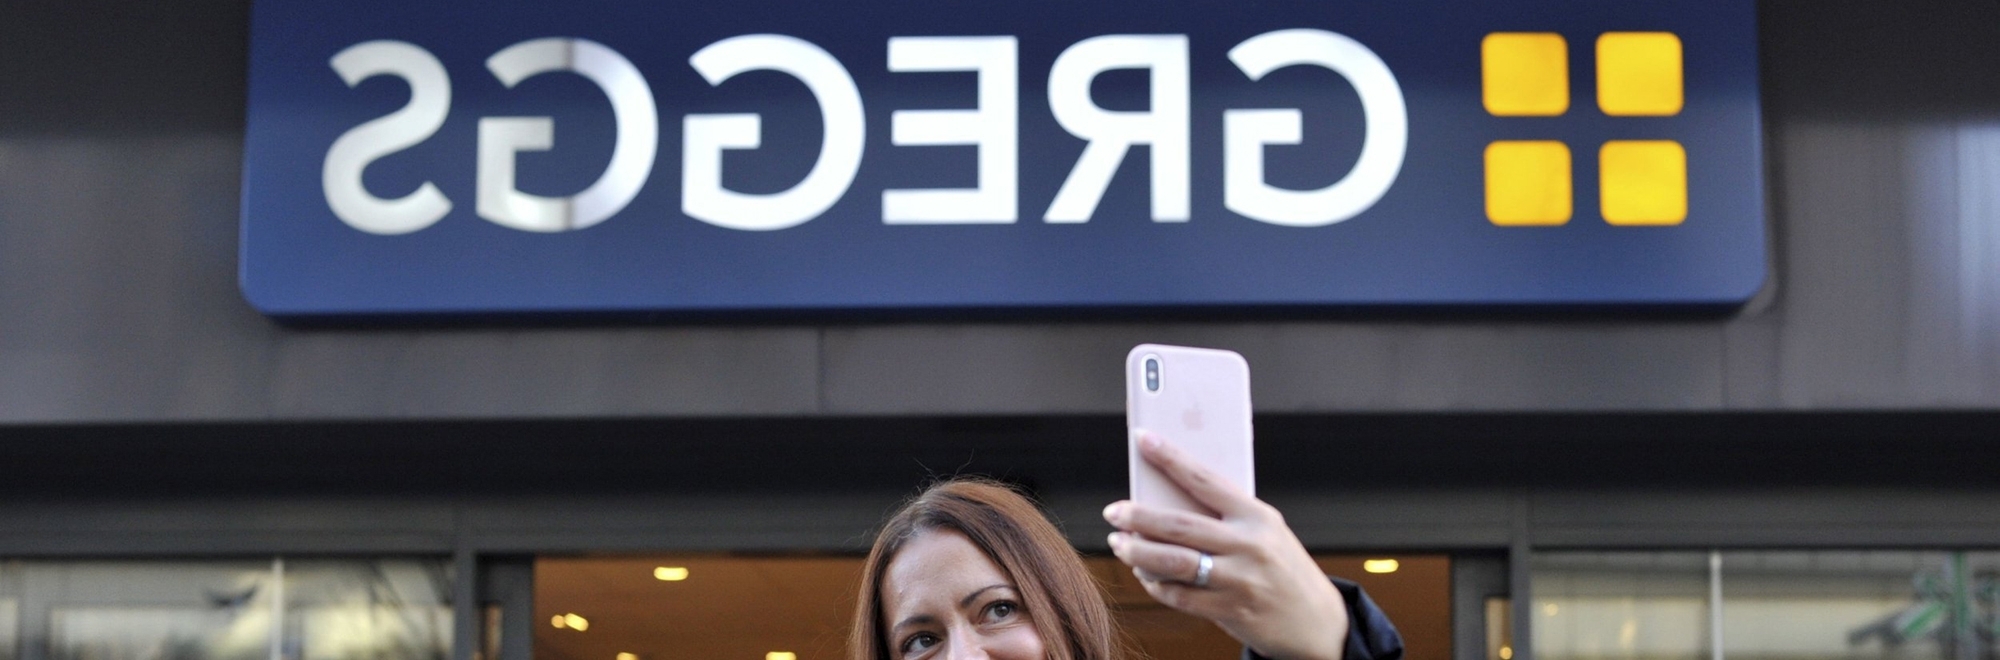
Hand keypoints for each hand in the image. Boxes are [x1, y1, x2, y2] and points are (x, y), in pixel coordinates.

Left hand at [1103, 431, 1349, 659]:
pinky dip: (1155, 583)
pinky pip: (1178, 595)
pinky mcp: (1230, 610)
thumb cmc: (1281, 566)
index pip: (1205, 479)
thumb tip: (1166, 500)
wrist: (1317, 621)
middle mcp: (1248, 545)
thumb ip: (1225, 517)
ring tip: (1120, 543)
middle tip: (1114, 511)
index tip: (1142, 438)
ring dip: (1137, 552)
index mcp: (1257, 516)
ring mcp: (1239, 580)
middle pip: (1178, 525)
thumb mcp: (1264, 531)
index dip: (1170, 457)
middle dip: (1138, 516)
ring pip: (1172, 562)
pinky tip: (1145, 574)